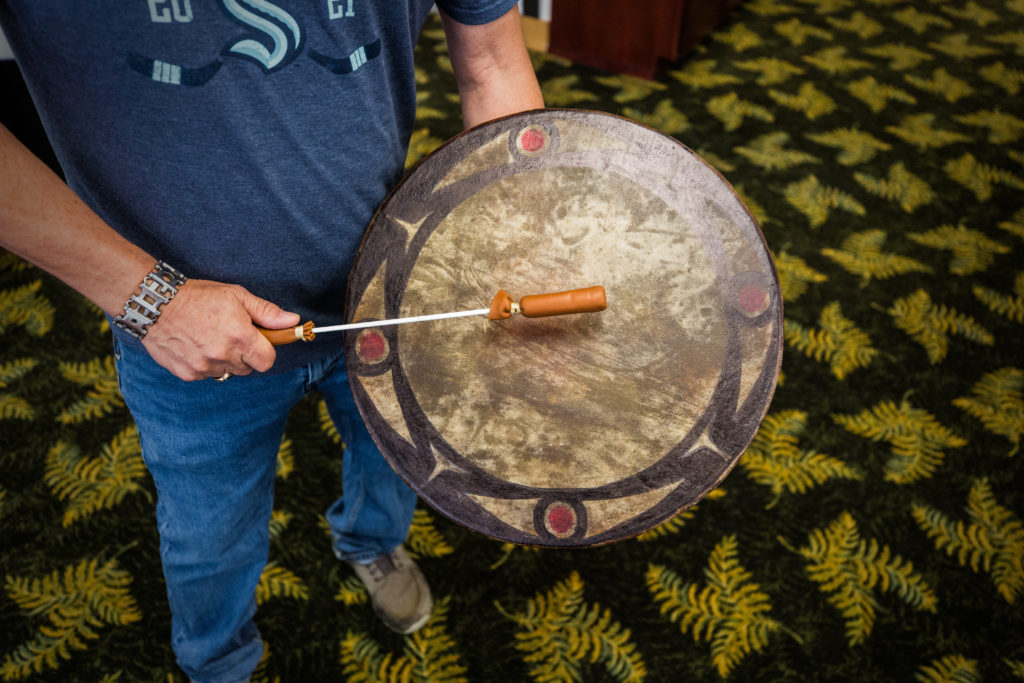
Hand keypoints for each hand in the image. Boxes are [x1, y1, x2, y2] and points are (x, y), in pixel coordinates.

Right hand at [141, 279, 299, 380]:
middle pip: (247, 368)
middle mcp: (223, 355)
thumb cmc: (198, 296)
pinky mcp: (188, 374)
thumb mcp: (237, 296)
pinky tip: (194, 344)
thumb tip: (293, 321)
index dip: (265, 352)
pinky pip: (206, 374)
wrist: (155, 304)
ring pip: (226, 372)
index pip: (267, 361)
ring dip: (224, 360)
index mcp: (240, 336)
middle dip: (244, 355)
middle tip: (229, 334)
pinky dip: (204, 364)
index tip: (257, 341)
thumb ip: (267, 312)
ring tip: (209, 337)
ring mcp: (204, 367)